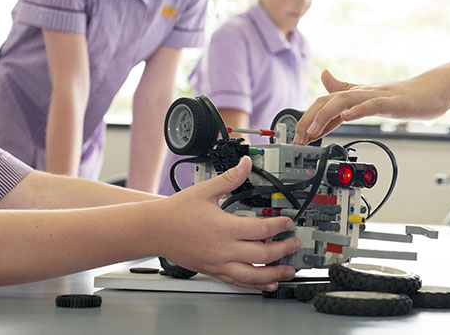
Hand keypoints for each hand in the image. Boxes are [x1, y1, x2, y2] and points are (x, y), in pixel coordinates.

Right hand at [155, 156, 300, 290]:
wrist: (154, 230)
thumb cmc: (177, 212)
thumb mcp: (205, 190)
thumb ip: (230, 178)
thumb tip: (245, 164)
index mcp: (224, 228)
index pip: (260, 230)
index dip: (279, 226)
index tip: (289, 223)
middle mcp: (223, 249)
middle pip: (262, 255)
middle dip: (283, 250)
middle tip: (295, 244)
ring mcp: (218, 263)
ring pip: (252, 275)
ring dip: (274, 274)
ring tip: (288, 270)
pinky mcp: (213, 271)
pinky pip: (237, 282)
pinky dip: (254, 285)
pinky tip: (266, 284)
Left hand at [293, 69, 449, 143]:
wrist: (432, 90)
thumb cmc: (403, 95)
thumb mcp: (369, 94)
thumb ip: (346, 88)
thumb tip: (324, 76)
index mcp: (356, 95)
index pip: (325, 103)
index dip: (308, 119)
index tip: (299, 138)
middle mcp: (362, 93)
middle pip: (328, 100)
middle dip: (310, 119)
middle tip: (300, 139)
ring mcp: (377, 96)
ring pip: (344, 100)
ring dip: (326, 116)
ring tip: (315, 132)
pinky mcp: (393, 102)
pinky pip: (372, 104)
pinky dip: (357, 110)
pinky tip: (347, 117)